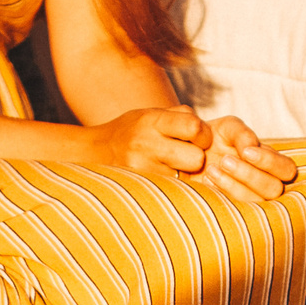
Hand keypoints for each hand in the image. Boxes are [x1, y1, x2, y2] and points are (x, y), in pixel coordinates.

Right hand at [88, 106, 213, 176]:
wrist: (96, 151)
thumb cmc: (134, 130)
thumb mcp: (153, 114)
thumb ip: (182, 117)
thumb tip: (208, 134)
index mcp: (152, 121)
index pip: (193, 128)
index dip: (203, 135)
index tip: (198, 138)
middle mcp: (145, 145)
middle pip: (195, 159)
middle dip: (196, 158)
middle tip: (186, 156)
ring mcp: (141, 170)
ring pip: (186, 179)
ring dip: (184, 174)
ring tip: (170, 167)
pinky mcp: (140, 188)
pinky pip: (174, 190)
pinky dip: (174, 186)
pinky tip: (163, 178)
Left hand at [198, 115, 297, 204]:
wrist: (189, 153)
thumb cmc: (214, 139)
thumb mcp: (228, 128)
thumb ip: (242, 134)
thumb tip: (252, 147)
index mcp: (271, 164)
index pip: (287, 169)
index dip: (270, 162)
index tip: (246, 152)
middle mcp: (266, 184)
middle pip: (274, 189)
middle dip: (250, 175)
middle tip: (225, 160)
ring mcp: (250, 201)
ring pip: (255, 202)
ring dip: (233, 186)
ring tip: (211, 169)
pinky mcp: (233, 212)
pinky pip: (235, 211)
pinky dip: (220, 194)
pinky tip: (206, 180)